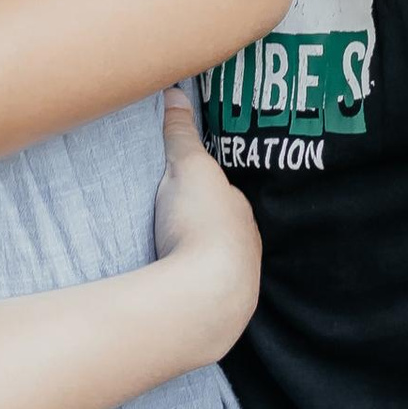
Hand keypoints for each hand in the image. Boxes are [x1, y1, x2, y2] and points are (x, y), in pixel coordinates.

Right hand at [151, 86, 260, 353]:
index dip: (201, 189)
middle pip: (217, 231)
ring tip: (162, 259)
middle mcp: (245, 248)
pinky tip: (168, 290)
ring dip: (192, 261)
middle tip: (165, 222)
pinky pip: (200, 294)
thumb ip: (181, 133)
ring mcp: (234, 285)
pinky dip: (186, 289)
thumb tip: (178, 93)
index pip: (221, 195)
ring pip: (212, 265)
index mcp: (239, 212)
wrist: (206, 296)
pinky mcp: (215, 315)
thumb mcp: (187, 167)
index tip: (178, 188)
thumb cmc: (200, 224)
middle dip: (197, 227)